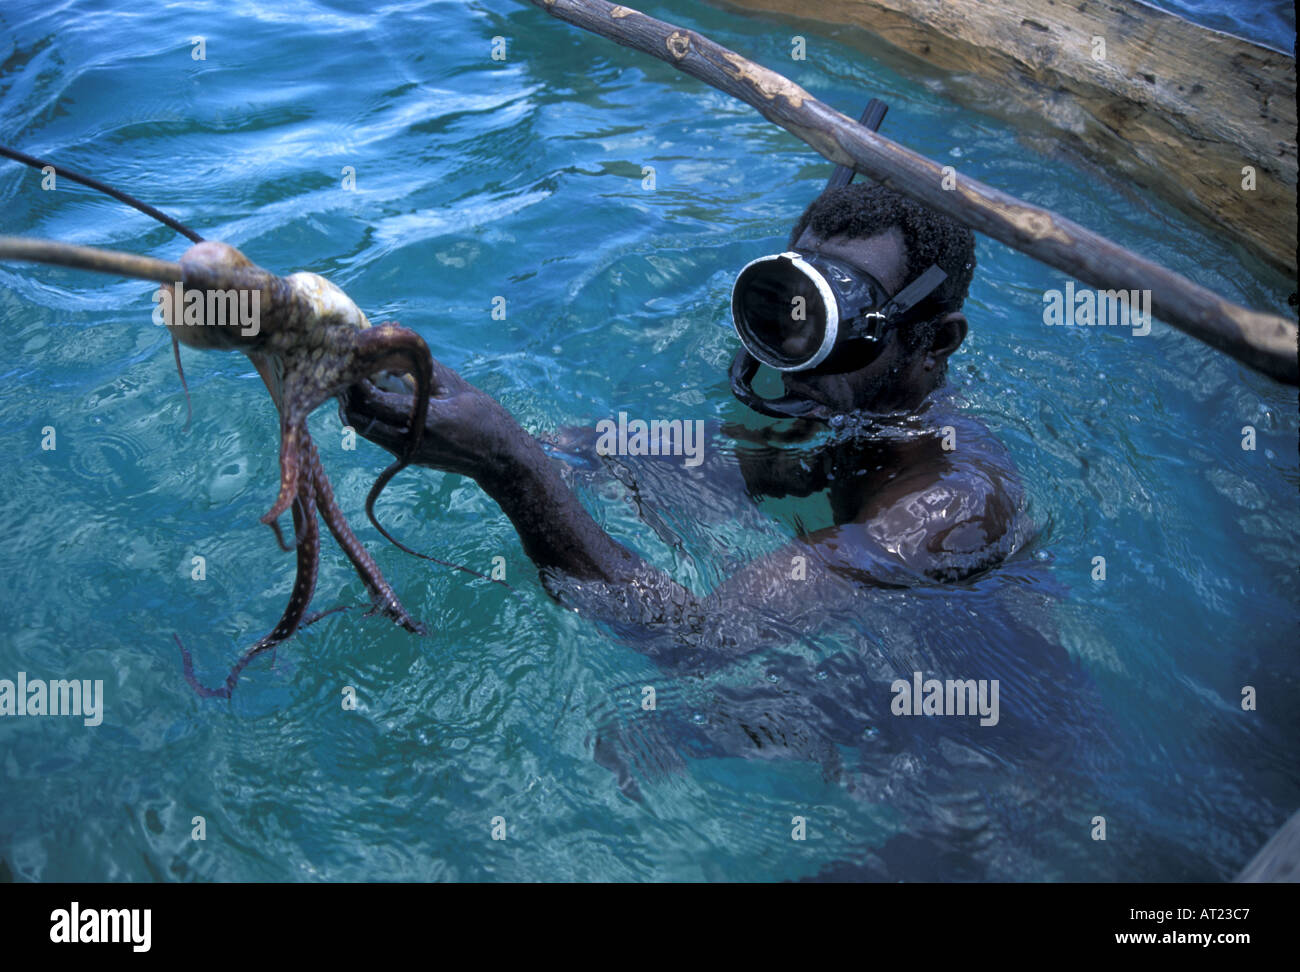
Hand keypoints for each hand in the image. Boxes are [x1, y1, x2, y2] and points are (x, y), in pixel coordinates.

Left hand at [339, 358, 515, 479]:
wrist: (497, 457)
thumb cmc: (483, 417)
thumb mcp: (454, 384)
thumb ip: (421, 365)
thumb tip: (396, 338)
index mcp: (422, 422)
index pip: (373, 400)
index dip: (356, 378)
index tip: (352, 355)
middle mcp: (408, 441)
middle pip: (357, 417)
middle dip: (347, 391)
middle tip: (347, 364)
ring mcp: (404, 451)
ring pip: (361, 427)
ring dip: (353, 402)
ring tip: (357, 376)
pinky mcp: (404, 454)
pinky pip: (374, 432)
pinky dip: (367, 411)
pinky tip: (373, 392)